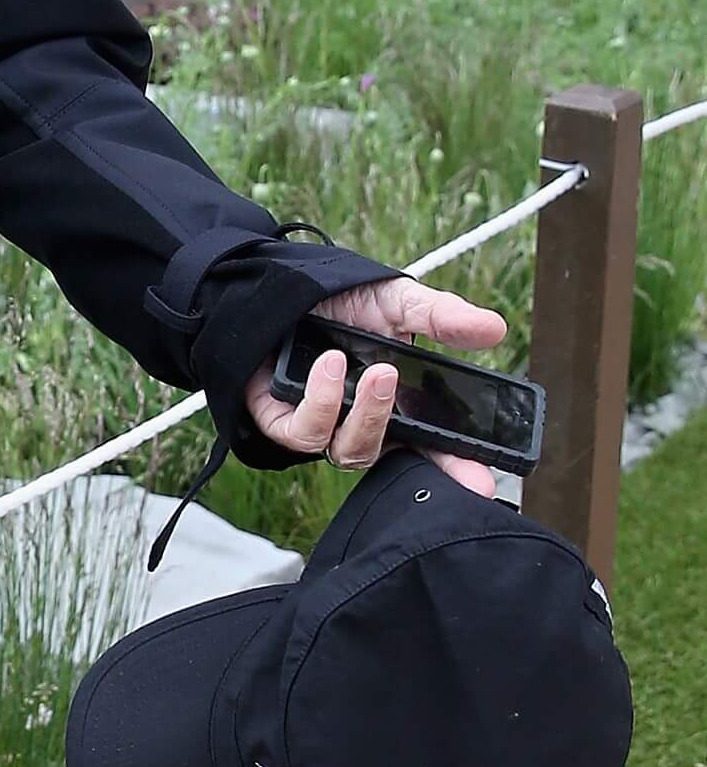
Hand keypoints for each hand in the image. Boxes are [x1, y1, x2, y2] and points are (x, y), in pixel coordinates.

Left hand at [245, 276, 509, 496]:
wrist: (272, 285)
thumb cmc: (337, 302)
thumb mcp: (394, 302)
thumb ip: (439, 317)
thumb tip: (494, 328)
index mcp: (396, 405)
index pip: (432, 448)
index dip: (457, 468)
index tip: (483, 480)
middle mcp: (360, 423)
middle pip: (397, 460)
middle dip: (427, 463)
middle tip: (444, 444)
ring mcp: (323, 427)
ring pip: (353, 450)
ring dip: (370, 415)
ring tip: (377, 372)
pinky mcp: (281, 423)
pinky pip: (306, 433)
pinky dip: (322, 402)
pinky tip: (329, 366)